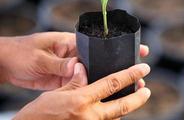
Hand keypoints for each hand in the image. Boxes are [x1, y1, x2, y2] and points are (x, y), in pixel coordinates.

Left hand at [0, 32, 149, 89]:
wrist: (6, 63)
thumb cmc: (21, 53)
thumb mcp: (39, 57)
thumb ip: (59, 63)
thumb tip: (78, 68)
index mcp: (71, 43)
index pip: (101, 43)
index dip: (119, 46)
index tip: (138, 48)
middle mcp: (75, 56)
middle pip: (103, 60)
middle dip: (122, 64)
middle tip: (142, 69)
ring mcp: (72, 69)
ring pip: (96, 74)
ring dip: (112, 79)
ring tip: (131, 85)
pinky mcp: (66, 81)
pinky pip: (85, 85)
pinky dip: (97, 89)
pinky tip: (109, 95)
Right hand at [14, 63, 150, 119]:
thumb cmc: (37, 115)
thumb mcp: (55, 94)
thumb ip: (74, 82)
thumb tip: (84, 69)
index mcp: (82, 101)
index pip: (113, 83)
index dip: (131, 74)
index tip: (143, 68)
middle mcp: (90, 116)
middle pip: (122, 106)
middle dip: (138, 97)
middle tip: (146, 90)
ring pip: (116, 118)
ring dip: (125, 108)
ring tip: (132, 98)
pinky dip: (112, 117)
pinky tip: (113, 110)